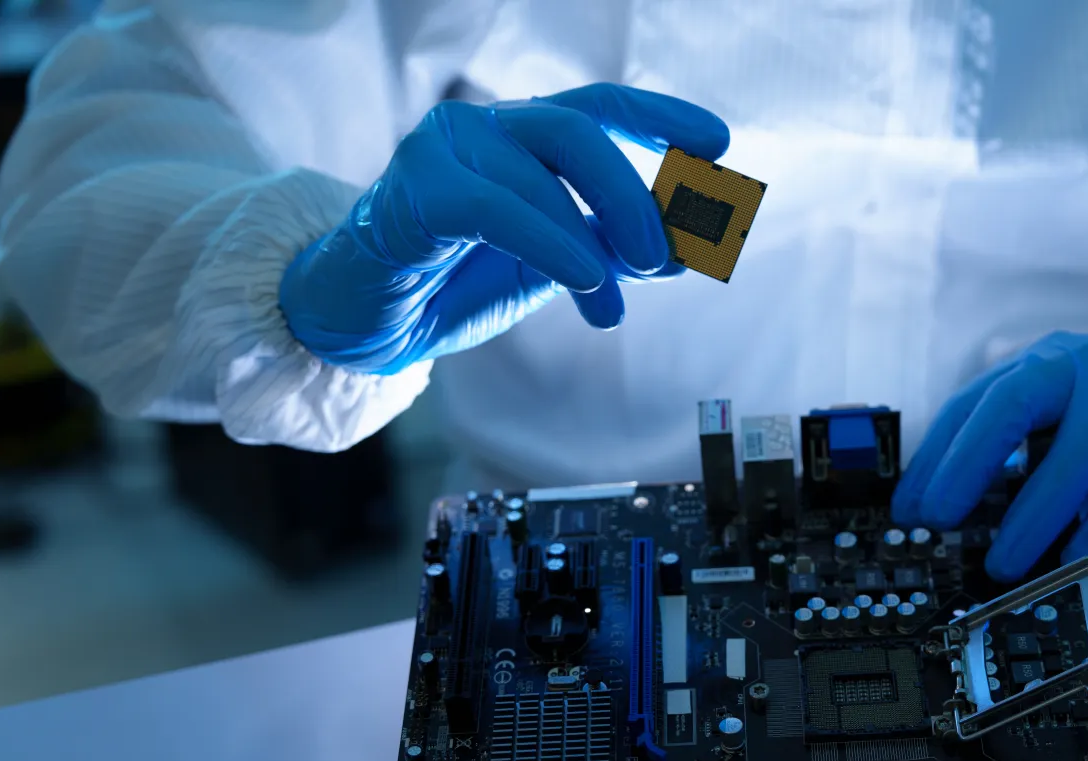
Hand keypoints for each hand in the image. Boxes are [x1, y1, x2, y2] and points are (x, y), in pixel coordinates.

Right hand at [278, 83, 730, 374]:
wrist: (369, 325)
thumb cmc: (456, 283)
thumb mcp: (556, 270)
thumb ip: (616, 253)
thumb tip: (690, 250)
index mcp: (520, 139)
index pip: (598, 107)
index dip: (660, 118)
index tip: (719, 143)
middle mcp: (481, 128)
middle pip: (576, 129)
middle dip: (633, 192)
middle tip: (664, 256)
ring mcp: (440, 150)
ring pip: (539, 171)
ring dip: (591, 241)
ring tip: (611, 301)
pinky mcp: (411, 192)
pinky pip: (493, 206)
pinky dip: (551, 240)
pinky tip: (586, 279)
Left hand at [893, 331, 1087, 580]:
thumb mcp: (1064, 461)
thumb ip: (1017, 482)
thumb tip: (954, 537)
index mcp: (1041, 366)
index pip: (972, 404)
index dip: (935, 459)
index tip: (907, 513)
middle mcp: (1083, 360)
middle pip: (1016, 397)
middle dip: (969, 460)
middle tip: (938, 518)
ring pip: (1081, 439)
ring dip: (1037, 507)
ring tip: (1005, 563)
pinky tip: (1078, 558)